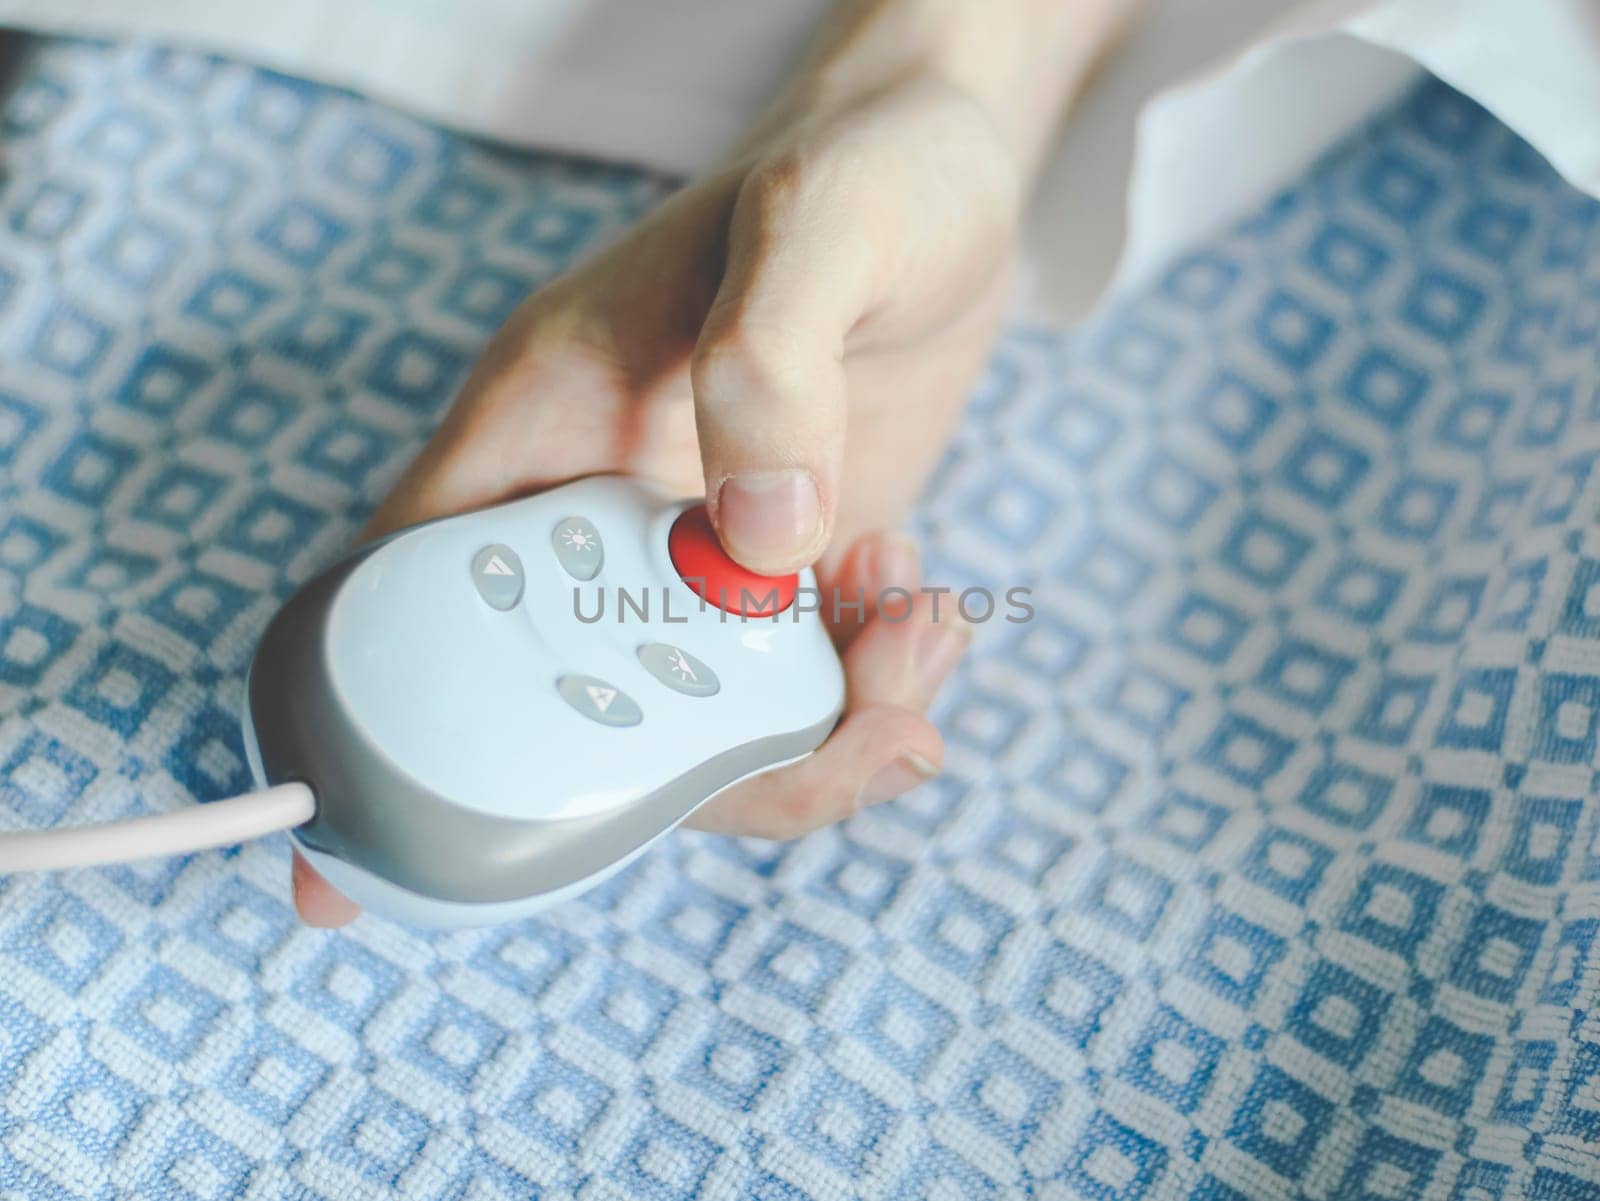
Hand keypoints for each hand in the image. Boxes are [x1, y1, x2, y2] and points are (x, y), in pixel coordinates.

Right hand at [291, 0, 1131, 924]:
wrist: (942, 169)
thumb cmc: (856, 165)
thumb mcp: (816, 221)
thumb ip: (771, 361)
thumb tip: (762, 538)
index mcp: (542, 431)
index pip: (411, 600)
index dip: (373, 744)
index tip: (353, 875)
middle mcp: (602, 514)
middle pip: (588, 717)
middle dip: (725, 767)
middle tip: (867, 726)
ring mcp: (697, 557)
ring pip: (711, 729)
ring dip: (829, 730)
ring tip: (919, 631)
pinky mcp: (788, 572)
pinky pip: (802, 694)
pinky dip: (870, 694)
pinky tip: (922, 612)